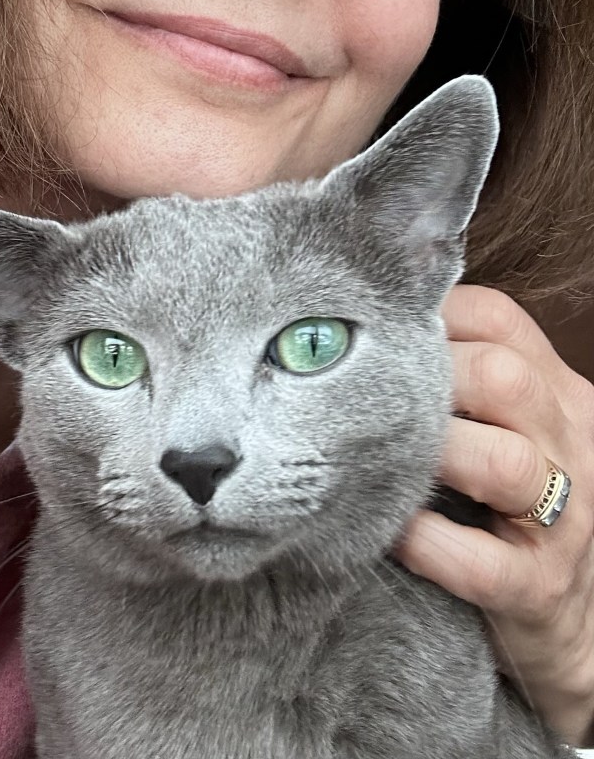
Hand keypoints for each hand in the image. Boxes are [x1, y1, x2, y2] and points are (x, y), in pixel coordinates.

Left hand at [396, 284, 593, 744]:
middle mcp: (569, 445)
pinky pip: (480, 563)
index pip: (499, 320)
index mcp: (557, 393)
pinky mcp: (538, 588)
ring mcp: (562, 520)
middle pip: (504, 378)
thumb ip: (460, 380)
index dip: (431, 316)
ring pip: (504, 464)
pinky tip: (391, 531)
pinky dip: (425, 543)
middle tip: (368, 398)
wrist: (576, 620)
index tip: (376, 332)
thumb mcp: (507, 427)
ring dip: (433, 454)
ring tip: (380, 460)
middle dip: (428, 379)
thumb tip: (364, 333)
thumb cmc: (509, 506)